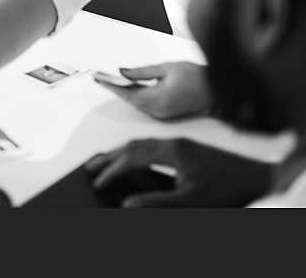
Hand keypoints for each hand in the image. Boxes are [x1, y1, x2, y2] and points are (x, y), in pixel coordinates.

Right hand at [85, 137, 273, 206]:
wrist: (257, 178)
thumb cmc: (228, 188)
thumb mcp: (190, 201)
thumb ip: (156, 202)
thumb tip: (127, 205)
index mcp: (171, 151)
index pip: (132, 158)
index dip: (112, 170)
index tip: (98, 181)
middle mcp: (173, 142)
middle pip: (132, 145)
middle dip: (109, 156)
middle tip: (90, 167)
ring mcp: (180, 143)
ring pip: (142, 143)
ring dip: (121, 152)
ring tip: (105, 162)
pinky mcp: (186, 147)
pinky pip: (152, 144)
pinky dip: (136, 151)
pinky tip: (134, 160)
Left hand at [96, 61, 209, 119]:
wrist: (218, 90)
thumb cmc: (196, 77)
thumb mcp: (167, 68)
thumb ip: (142, 72)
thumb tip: (123, 72)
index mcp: (157, 99)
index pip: (127, 93)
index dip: (111, 85)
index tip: (98, 78)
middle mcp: (157, 111)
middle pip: (130, 99)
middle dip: (115, 87)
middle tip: (100, 77)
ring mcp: (162, 114)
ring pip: (137, 102)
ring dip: (125, 91)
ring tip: (111, 79)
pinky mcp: (165, 114)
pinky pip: (145, 104)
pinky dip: (136, 95)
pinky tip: (129, 86)